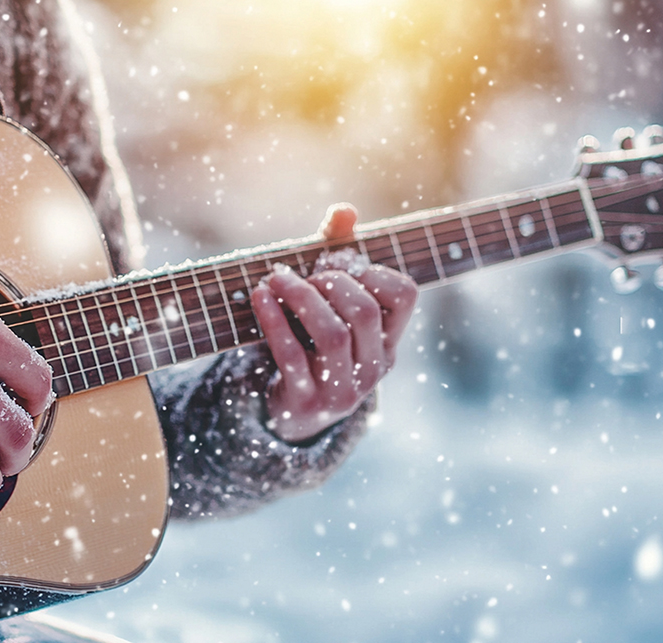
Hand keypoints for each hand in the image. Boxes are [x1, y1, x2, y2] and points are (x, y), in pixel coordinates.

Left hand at [251, 203, 417, 441]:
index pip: (405, 296)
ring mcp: (342, 390)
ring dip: (300, 297)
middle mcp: (373, 368)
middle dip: (331, 282)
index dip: (373, 271)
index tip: (340, 266)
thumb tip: (344, 210)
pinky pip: (290, 356)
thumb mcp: (331, 306)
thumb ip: (339, 254)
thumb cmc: (314, 344)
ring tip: (276, 278)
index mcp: (389, 342)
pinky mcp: (305, 401)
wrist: (293, 413)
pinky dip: (272, 320)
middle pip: (364, 312)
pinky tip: (258, 297)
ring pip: (331, 334)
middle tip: (304, 275)